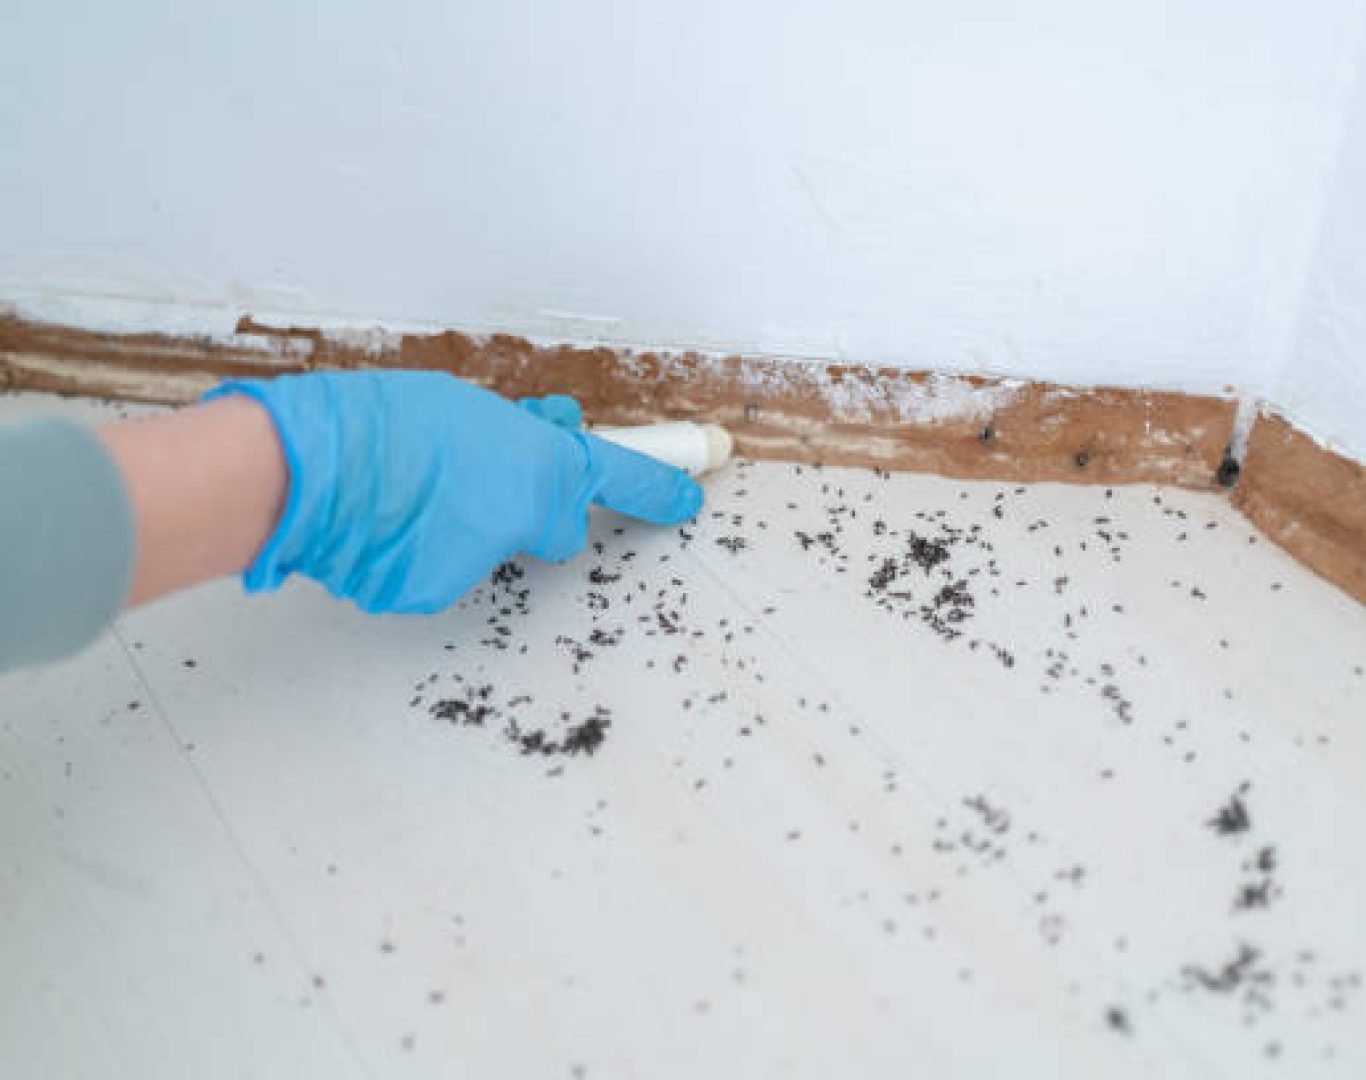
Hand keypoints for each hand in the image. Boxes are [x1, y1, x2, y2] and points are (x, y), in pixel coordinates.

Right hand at [203, 371, 702, 612]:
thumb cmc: (378, 421)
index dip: (658, 488)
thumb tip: (542, 439)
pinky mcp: (431, 594)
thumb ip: (516, 436)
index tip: (688, 497)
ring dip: (456, 527)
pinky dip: (414, 553)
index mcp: (541, 464)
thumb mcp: (466, 405)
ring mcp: (478, 565)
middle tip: (468, 478)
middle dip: (520, 507)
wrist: (308, 468)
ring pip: (481, 549)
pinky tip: (382, 523)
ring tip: (403, 491)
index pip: (618, 479)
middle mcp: (522, 521)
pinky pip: (434, 572)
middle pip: (546, 527)